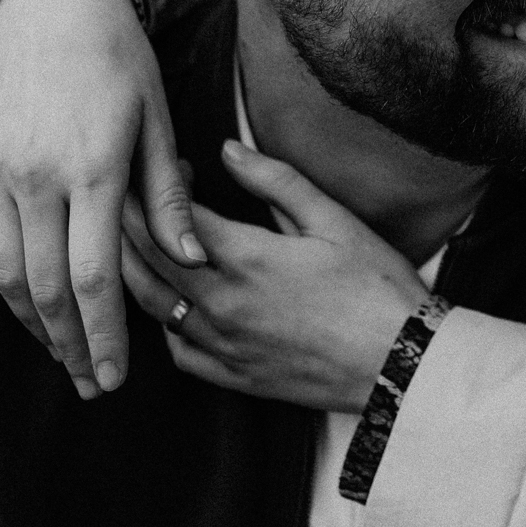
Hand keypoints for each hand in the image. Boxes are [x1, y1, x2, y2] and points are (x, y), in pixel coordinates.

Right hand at [0, 0, 202, 399]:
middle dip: (70, 346)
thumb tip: (195, 263)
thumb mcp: (159, 121)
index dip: (105, 336)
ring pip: (4, 274)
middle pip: (45, 289)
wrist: (51, 4)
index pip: (95, 277)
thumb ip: (168, 198)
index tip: (116, 378)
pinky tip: (25, 304)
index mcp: (92, 169)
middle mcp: (35, 177)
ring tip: (63, 354)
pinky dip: (0, 282)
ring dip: (32, 323)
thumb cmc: (122, 62)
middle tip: (91, 386)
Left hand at [120, 141, 429, 413]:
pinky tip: (169, 306)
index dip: (162, 186)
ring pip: (151, 306)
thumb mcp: (334, 221)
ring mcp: (224, 345)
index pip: (175, 215)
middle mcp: (222, 304)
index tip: (168, 168)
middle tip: (122, 196)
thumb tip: (227, 149)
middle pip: (148, 259)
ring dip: (132, 270)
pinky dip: (162, 323)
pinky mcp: (235, 376)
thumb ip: (275, 181)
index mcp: (246, 259)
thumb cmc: (377, 288)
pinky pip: (178, 351)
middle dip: (128, 222)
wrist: (403, 363)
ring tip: (126, 244)